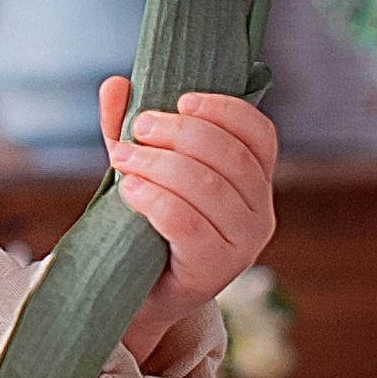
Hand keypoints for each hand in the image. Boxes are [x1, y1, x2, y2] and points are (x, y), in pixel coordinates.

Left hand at [99, 81, 277, 364]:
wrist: (136, 294)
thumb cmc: (147, 223)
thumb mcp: (141, 169)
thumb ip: (129, 127)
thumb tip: (115, 84)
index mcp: (256, 181)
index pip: (260, 135)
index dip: (225, 110)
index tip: (181, 99)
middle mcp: (261, 214)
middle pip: (230, 156)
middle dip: (180, 133)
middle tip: (139, 127)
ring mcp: (242, 246)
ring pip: (208, 187)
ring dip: (159, 163)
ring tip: (122, 157)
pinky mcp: (213, 271)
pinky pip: (187, 224)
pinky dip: (155, 198)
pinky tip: (129, 189)